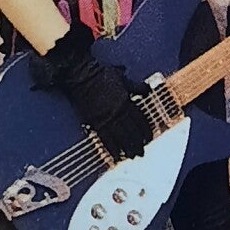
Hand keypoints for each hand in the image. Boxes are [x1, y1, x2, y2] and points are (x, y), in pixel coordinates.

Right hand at [33, 31, 157, 156]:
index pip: (139, 119)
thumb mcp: (122, 77)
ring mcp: (106, 118)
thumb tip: (148, 89)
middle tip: (142, 152)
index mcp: (125, 100)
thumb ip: (135, 86)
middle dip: (138, 143)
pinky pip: (106, 139)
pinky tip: (117, 156)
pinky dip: (113, 149)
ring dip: (128, 148)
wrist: (81, 75)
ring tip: (133, 156)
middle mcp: (117, 112)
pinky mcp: (95, 122)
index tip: (148, 138)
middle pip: (131, 131)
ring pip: (121, 137)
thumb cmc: (101, 73)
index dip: (145, 130)